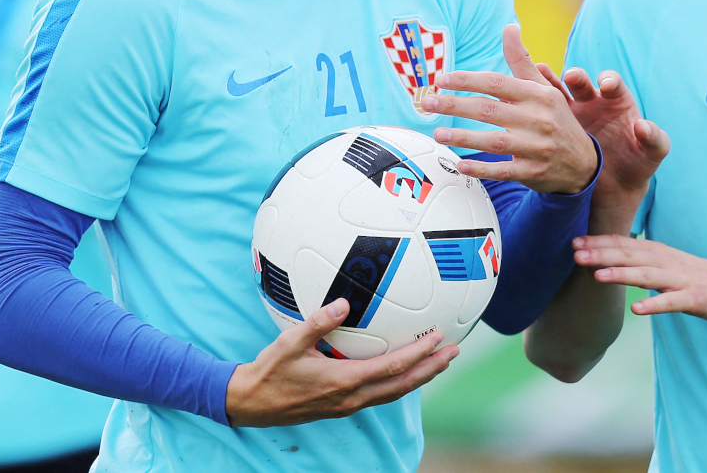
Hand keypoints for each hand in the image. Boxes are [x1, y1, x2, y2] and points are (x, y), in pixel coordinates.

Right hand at [225, 299, 457, 426]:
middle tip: (455, 352)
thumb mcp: (291, 342)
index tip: (439, 338)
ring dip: (420, 377)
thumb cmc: (270, 371)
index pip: (393, 367)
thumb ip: (319, 322)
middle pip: (403, 385)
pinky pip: (381, 394)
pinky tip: (406, 371)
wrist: (250, 404)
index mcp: (344, 382)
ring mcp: (348, 405)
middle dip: (431, 369)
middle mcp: (352, 398)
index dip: (419, 353)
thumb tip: (345, 302)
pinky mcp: (343, 405)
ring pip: (394, 393)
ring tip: (440, 362)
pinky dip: (400, 382)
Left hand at [421, 24, 596, 193]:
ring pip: (494, 141)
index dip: (467, 80)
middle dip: (455, 106)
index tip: (441, 80)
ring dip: (463, 137)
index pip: (496, 83)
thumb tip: (509, 27)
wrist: (584, 162)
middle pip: (489, 110)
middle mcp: (538, 119)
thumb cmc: (556, 119)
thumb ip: (521, 60)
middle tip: (427, 103)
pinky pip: (503, 170)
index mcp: (538, 95)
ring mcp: (537, 147)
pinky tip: (460, 165)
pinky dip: (482, 169)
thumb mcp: (544, 88)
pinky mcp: (534, 172)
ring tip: (438, 133)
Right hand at [540, 66, 668, 197]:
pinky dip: (535, 101)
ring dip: (549, 82)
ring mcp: (573, 113)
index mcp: (618, 102)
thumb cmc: (637, 164)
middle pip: (582, 83)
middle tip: (572, 77)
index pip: (612, 84)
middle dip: (577, 77)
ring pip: (559, 92)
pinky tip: (523, 96)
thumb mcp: (652, 154)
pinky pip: (544, 111)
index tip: (605, 85)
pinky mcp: (557, 126)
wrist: (616, 185)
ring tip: (539, 72)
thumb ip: (655, 139)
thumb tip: (644, 127)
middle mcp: (593, 102)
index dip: (609, 81)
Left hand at [572, 235, 706, 324]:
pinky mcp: (697, 299)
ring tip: (596, 275)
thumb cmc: (703, 278)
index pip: (626, 243)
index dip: (600, 242)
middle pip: (631, 255)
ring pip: (647, 276)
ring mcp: (682, 280)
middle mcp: (668, 262)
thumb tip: (614, 258)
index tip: (573, 241)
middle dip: (601, 253)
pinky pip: (673, 303)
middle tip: (573, 252)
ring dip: (621, 274)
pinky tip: (636, 310)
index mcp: (660, 253)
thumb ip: (644, 261)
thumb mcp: (670, 265)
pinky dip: (654, 305)